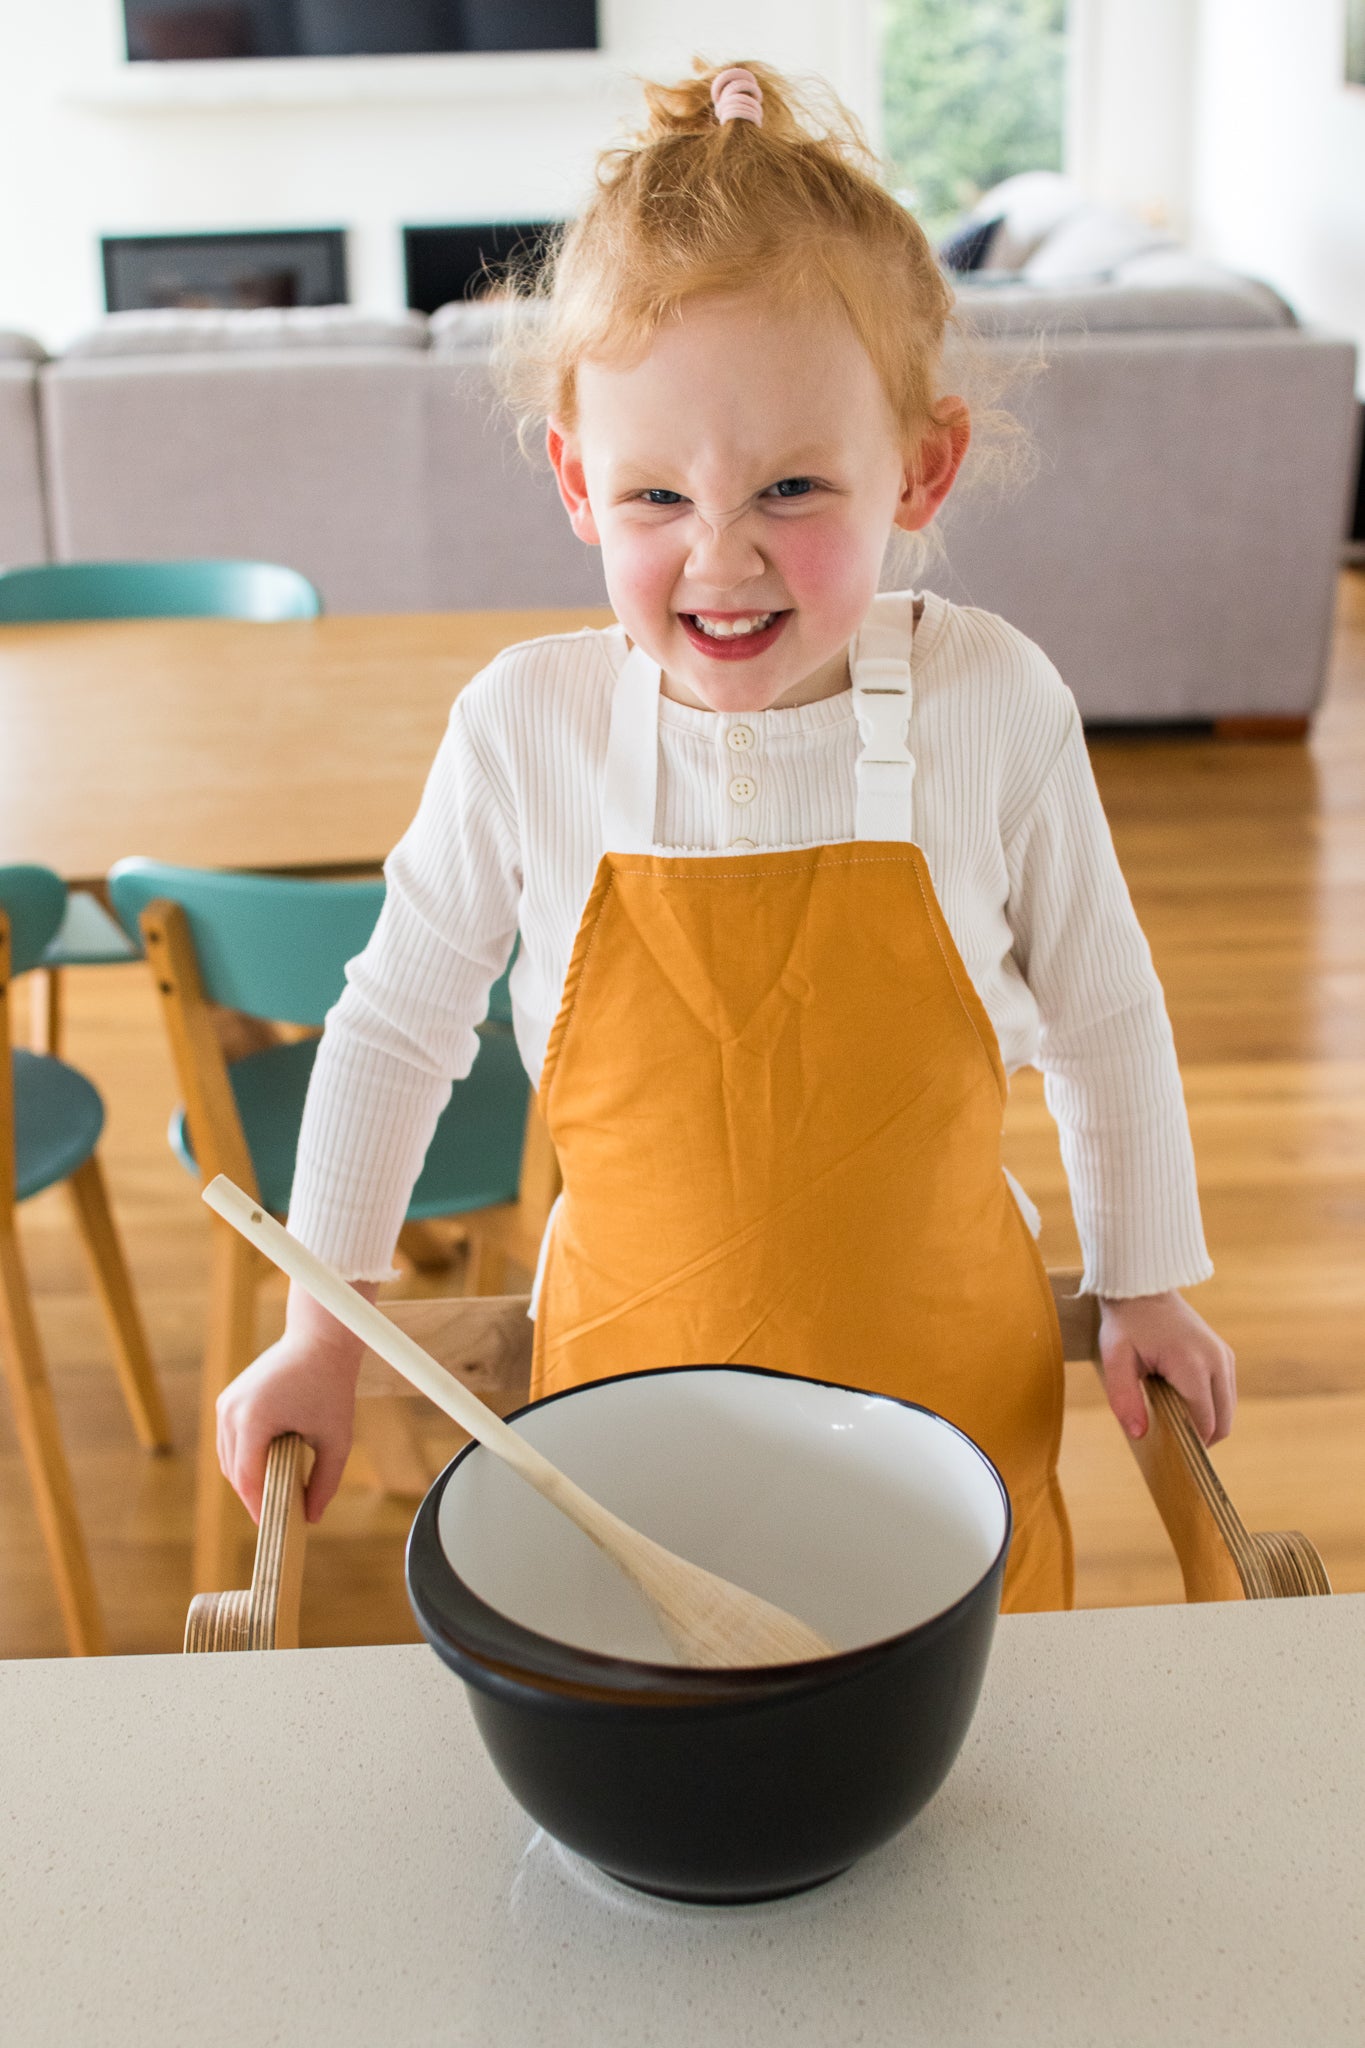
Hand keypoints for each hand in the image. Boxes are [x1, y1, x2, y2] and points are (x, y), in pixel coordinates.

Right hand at [216, 1279, 378, 1523]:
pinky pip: (230, 1441)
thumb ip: (325, 1482)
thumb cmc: (332, 1386)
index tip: (275, 1528)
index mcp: (253, 1420)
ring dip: (247, 1479)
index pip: (248, 1479)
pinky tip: (266, 1471)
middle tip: (277, 1518)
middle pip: (234, 1472)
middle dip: (254, 1497)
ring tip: (273, 1498)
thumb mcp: (336, 1438)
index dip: (259, 1508)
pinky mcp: (228, 1399)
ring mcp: (225, 1403)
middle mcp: (231, 1412)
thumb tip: (311, 1518)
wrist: (319, 1339)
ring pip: (227, 1458)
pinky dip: (244, 1459)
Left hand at [1098, 1291, 1235, 1446]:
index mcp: (1192, 1365)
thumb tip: (1139, 1434)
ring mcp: (1224, 1356)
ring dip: (1207, 1421)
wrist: (1142, 1287)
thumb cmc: (1126, 1323)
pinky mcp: (1224, 1354)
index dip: (1191, 1443)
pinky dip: (1210, 1406)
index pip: (1205, 1422)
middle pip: (1223, 1422)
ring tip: (1174, 1418)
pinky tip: (1182, 1402)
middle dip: (1202, 1438)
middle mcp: (1217, 1361)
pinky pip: (1225, 1393)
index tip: (1170, 1452)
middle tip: (1172, 1442)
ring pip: (1227, 1409)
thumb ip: (1124, 1398)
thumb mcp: (1115, 1359)